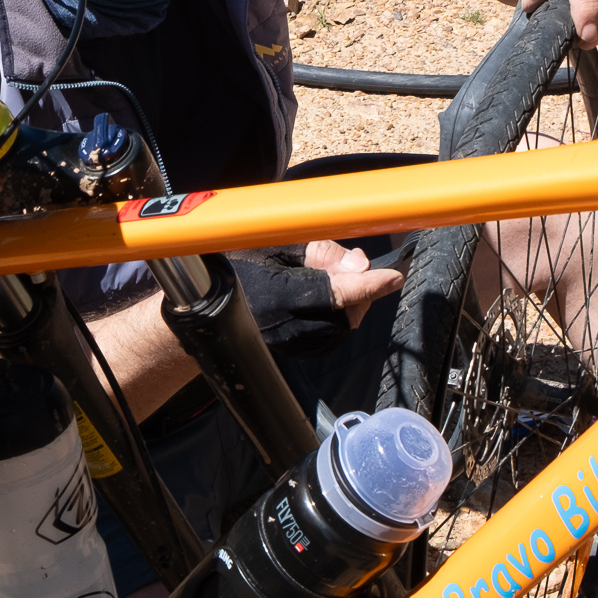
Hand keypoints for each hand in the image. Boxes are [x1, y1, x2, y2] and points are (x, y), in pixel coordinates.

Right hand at [229, 242, 406, 355]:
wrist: (203, 301)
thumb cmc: (235, 264)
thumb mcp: (274, 245)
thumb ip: (318, 253)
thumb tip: (358, 264)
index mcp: (279, 296)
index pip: (338, 294)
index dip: (370, 286)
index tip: (393, 276)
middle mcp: (285, 327)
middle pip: (346, 318)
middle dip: (361, 294)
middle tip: (354, 267)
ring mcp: (287, 345)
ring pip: (341, 331)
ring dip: (351, 306)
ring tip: (337, 279)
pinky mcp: (289, 352)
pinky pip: (328, 339)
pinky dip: (338, 319)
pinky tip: (328, 301)